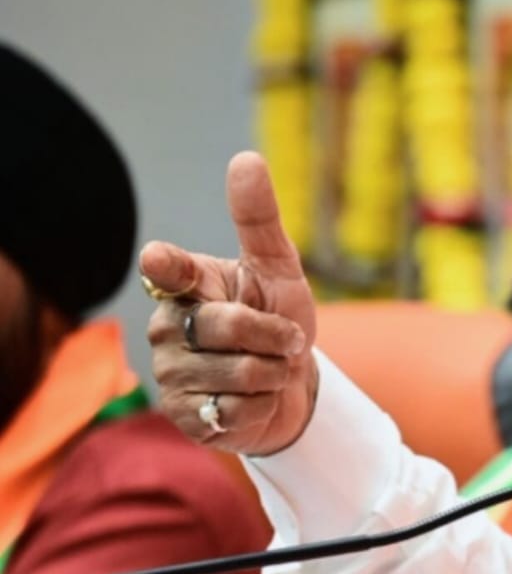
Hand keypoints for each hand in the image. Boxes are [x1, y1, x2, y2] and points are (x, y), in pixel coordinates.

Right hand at [143, 152, 318, 454]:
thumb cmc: (279, 317)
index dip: (168, 266)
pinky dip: (262, 405)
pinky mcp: (182, 415)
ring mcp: (170, 372)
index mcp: (187, 285)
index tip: (160, 260)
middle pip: (229, 326)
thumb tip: (245, 158)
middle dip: (277, 335)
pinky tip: (254, 400)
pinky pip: (235, 410)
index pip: (167, 270)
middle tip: (286, 340)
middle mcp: (167, 326)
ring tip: (270, 369)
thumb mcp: (279, 268)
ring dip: (274, 372)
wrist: (289, 385)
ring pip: (238, 372)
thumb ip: (258, 219)